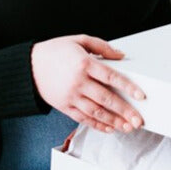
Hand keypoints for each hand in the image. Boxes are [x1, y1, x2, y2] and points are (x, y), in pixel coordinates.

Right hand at [31, 35, 145, 133]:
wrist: (29, 66)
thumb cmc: (54, 51)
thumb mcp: (78, 40)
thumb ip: (101, 46)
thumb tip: (120, 55)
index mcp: (84, 63)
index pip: (111, 77)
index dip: (128, 87)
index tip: (141, 96)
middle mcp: (78, 82)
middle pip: (106, 99)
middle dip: (125, 111)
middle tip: (138, 120)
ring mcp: (71, 96)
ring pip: (96, 112)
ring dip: (113, 121)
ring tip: (127, 127)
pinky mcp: (64, 106)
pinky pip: (83, 119)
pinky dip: (97, 125)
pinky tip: (109, 128)